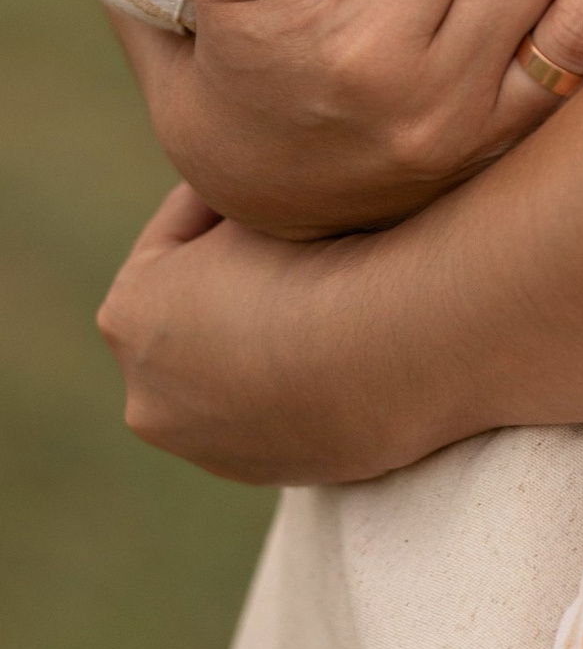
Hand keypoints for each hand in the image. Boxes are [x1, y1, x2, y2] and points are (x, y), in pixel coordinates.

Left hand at [98, 183, 403, 485]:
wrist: (387, 350)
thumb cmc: (317, 260)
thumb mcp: (261, 197)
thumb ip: (236, 197)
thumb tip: (252, 188)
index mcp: (129, 316)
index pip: (179, 229)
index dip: (232, 195)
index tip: (282, 177)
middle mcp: (147, 394)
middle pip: (198, 306)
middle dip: (239, 272)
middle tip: (306, 233)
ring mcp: (203, 444)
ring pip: (231, 364)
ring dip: (265, 329)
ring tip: (332, 288)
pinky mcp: (262, 470)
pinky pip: (272, 405)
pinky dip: (296, 375)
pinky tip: (344, 340)